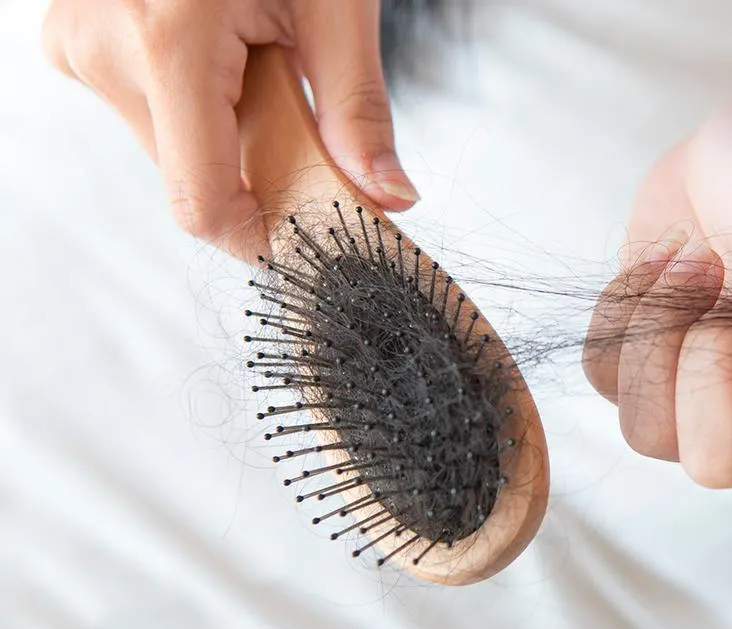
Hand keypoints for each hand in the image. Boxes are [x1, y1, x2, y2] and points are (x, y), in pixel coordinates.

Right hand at [41, 0, 418, 260]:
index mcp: (163, 40)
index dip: (258, 235)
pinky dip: (198, 103)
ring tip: (251, 51)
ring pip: (170, 148)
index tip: (307, 234)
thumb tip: (389, 197)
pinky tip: (219, 45)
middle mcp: (100, 48)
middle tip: (292, 96)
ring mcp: (77, 43)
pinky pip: (149, 111)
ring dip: (226, 128)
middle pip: (191, 177)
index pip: (200, 203)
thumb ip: (357, 110)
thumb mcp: (334, 5)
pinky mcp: (76, 41)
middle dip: (254, 163)